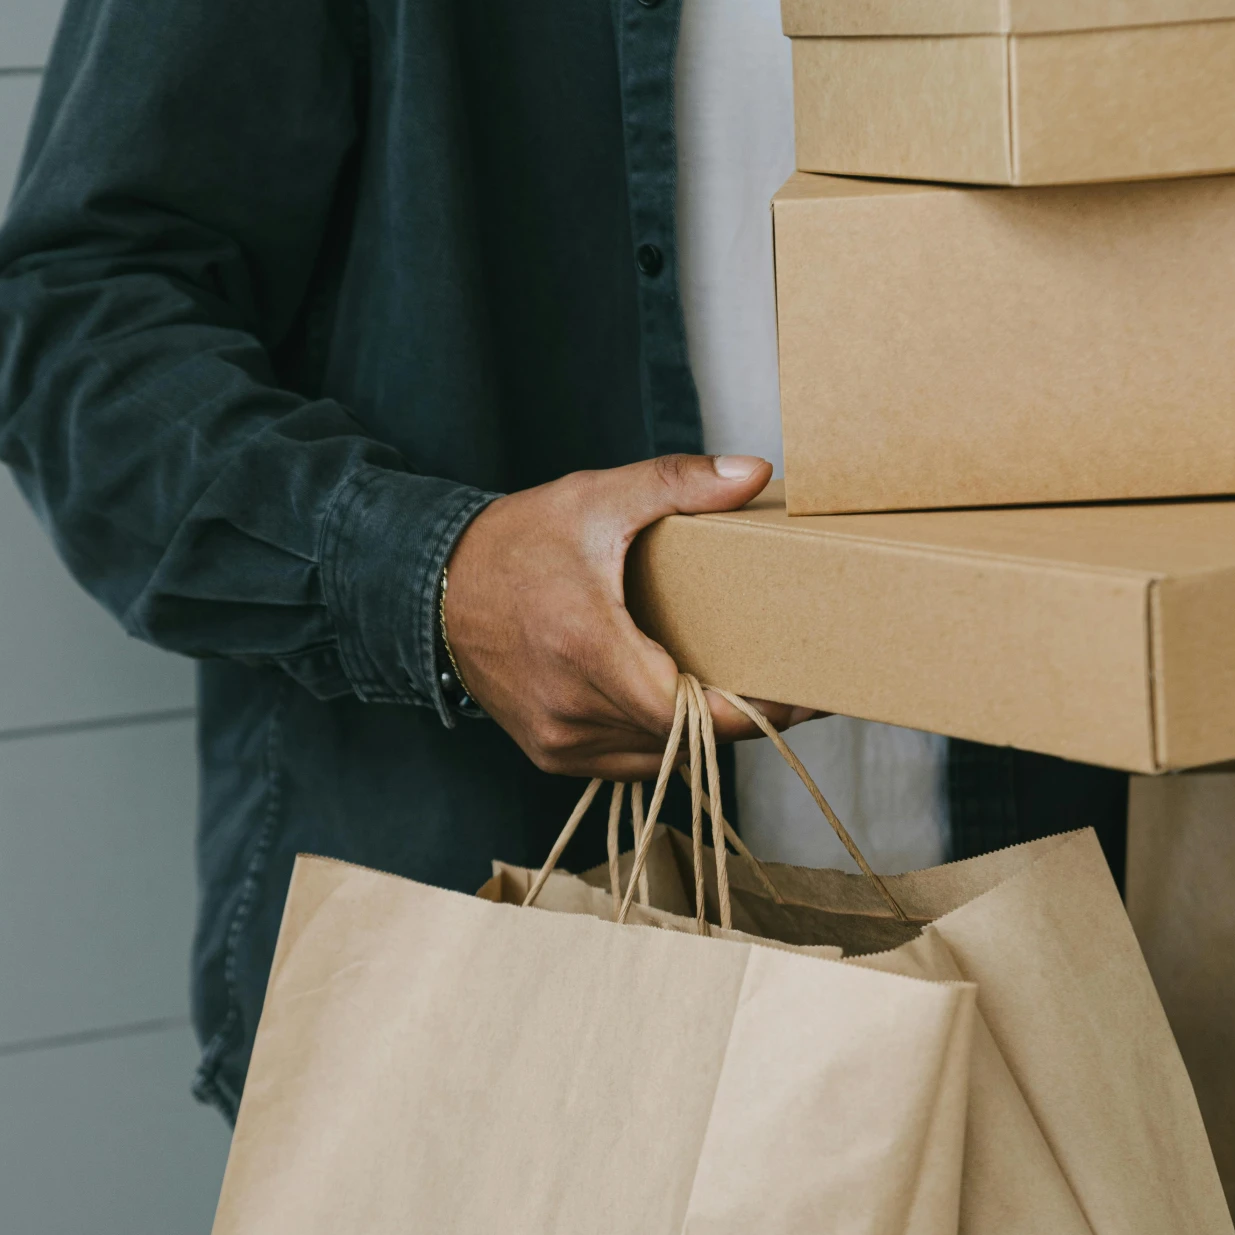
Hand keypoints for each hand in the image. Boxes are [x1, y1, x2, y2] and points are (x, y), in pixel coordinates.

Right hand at [442, 453, 822, 777]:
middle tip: (793, 684)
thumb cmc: (514, 544)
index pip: (689, 713)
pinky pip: (631, 761)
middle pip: (685, 738)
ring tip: (746, 693)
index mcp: (588, 651)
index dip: (753, 711)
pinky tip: (686, 706)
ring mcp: (561, 742)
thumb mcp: (594, 498)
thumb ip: (677, 483)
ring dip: (702, 732)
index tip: (802, 694)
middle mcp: (572, 711)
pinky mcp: (554, 755)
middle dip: (741, 715)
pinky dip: (663, 739)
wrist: (432, 591)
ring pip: (661, 756)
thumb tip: (754, 472)